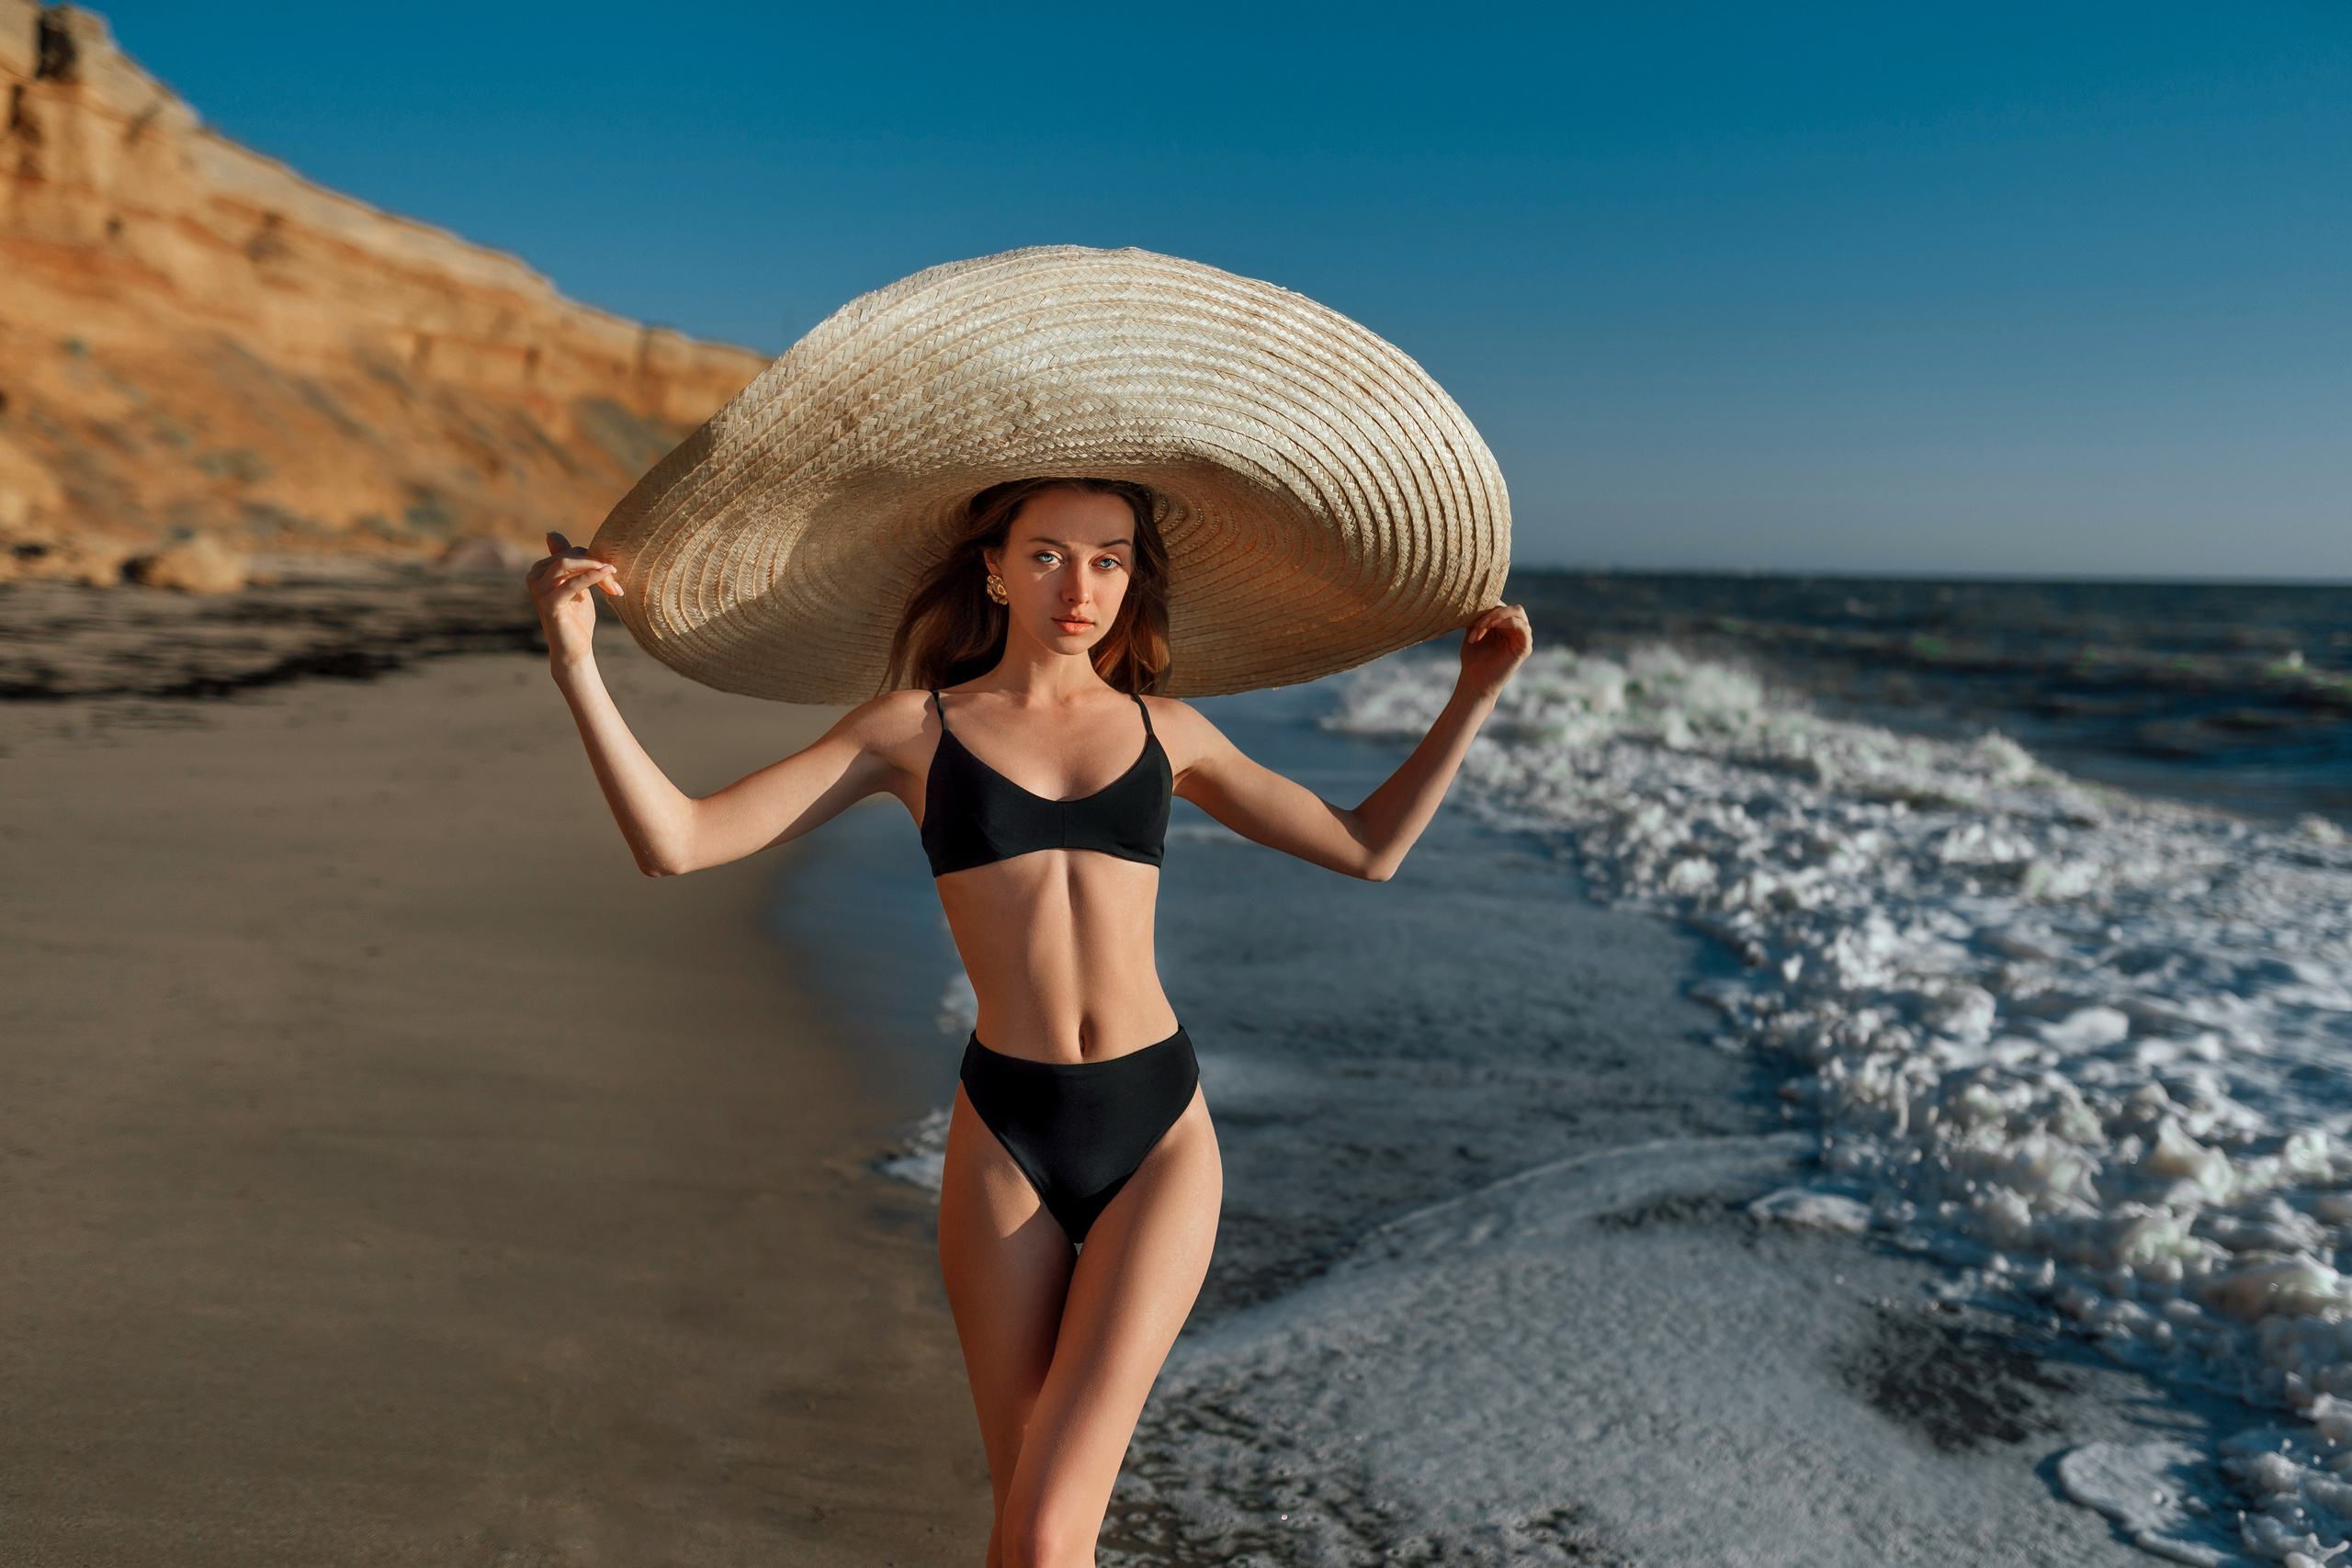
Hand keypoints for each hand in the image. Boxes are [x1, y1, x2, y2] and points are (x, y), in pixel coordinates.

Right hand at [526, 531, 622, 670]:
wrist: (575, 649)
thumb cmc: (578, 618)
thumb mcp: (576, 584)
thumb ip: (570, 562)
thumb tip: (551, 532)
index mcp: (540, 570)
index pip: (571, 553)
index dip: (594, 559)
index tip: (614, 574)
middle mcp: (534, 576)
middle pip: (570, 557)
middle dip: (596, 564)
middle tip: (616, 580)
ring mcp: (538, 590)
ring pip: (568, 565)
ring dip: (596, 569)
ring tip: (614, 580)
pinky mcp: (548, 604)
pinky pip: (571, 583)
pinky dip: (591, 576)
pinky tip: (606, 573)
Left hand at [1458, 603, 1531, 699]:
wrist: (1474, 680)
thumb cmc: (1473, 657)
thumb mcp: (1474, 629)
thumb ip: (1481, 614)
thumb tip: (1479, 596)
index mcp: (1506, 625)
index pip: (1502, 604)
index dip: (1486, 607)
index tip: (1467, 619)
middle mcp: (1517, 630)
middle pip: (1512, 607)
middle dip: (1493, 610)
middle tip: (1477, 623)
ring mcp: (1523, 638)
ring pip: (1517, 612)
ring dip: (1496, 616)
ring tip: (1481, 628)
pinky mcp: (1525, 647)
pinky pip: (1522, 626)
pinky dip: (1506, 622)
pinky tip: (1491, 628)